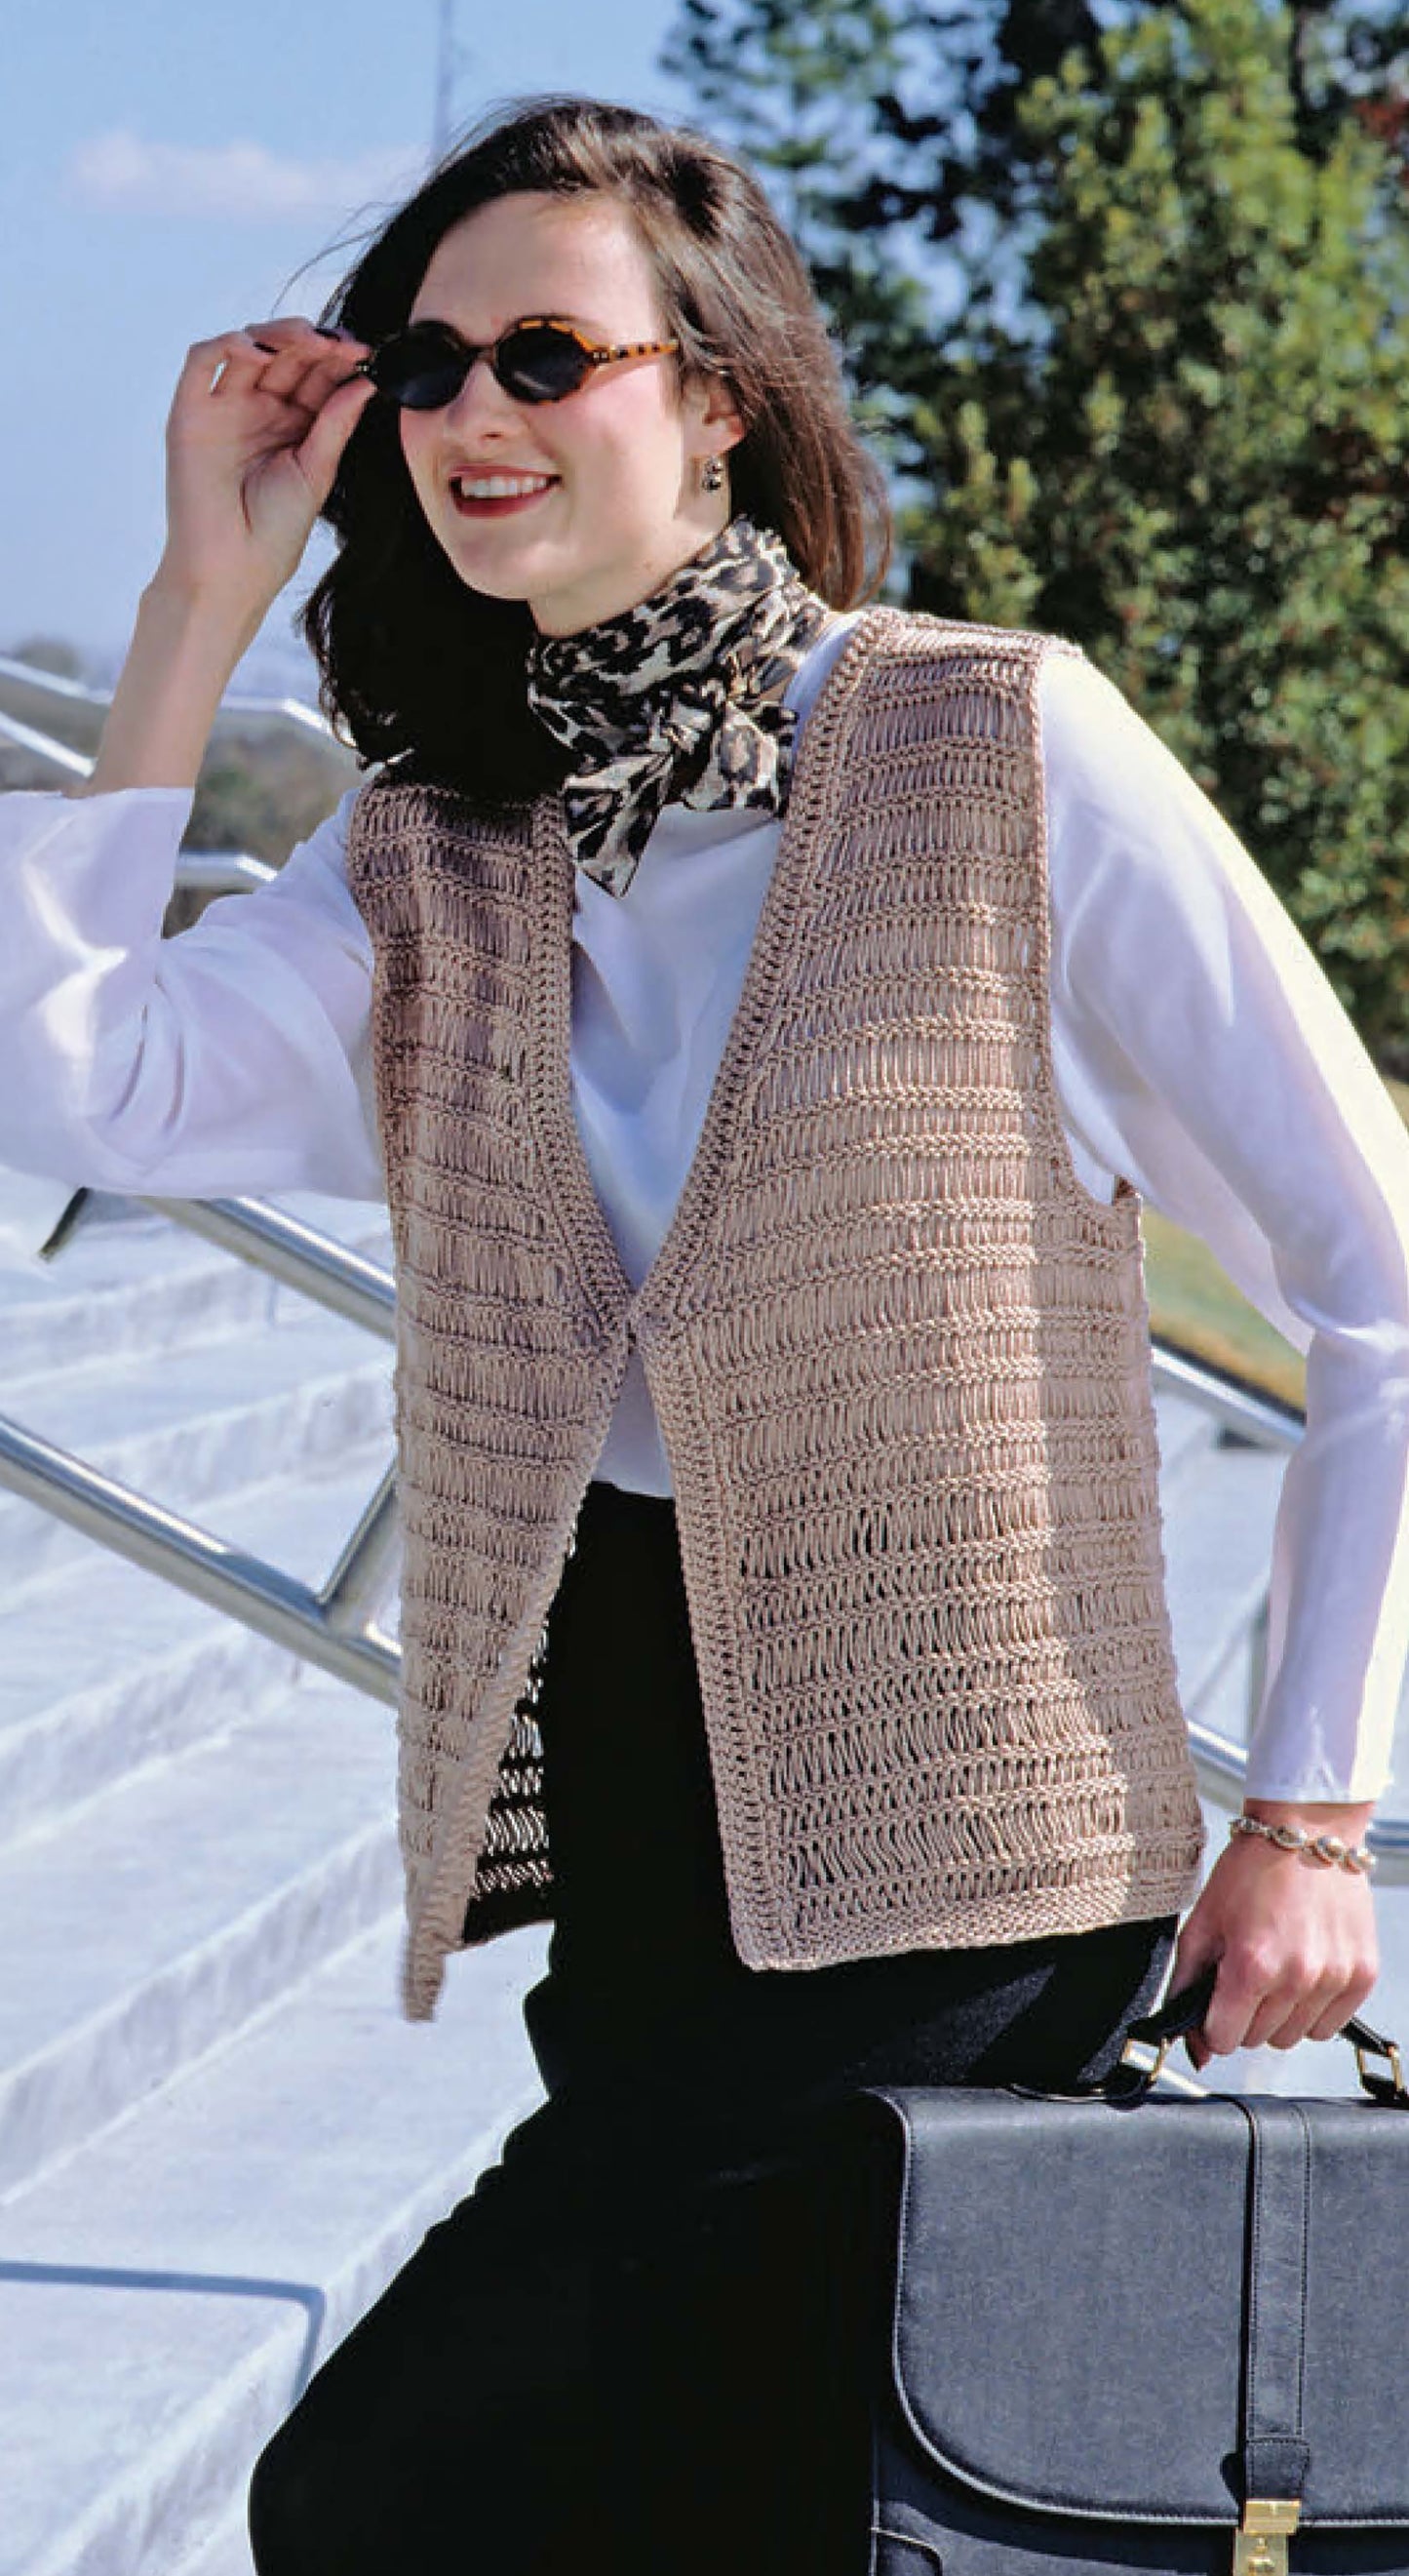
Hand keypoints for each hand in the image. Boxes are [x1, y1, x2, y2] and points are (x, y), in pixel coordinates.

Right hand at [154, 316, 375, 629]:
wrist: (232, 570)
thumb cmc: (273, 533)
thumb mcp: (317, 471)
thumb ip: (336, 423)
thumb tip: (366, 380)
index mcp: (292, 424)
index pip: (316, 374)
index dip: (340, 358)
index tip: (369, 354)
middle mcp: (258, 409)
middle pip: (286, 354)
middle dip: (316, 342)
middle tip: (345, 345)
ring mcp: (224, 407)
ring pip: (249, 347)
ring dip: (280, 335)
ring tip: (312, 343)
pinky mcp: (191, 412)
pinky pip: (203, 361)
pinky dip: (228, 345)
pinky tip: (260, 351)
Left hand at [1168, 1800, 1378, 2070]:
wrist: (1307, 1833)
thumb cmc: (1250, 1871)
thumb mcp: (1201, 1922)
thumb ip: (1187, 1984)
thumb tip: (1191, 2045)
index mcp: (1251, 1965)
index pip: (1223, 2040)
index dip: (1213, 2023)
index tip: (1217, 2002)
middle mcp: (1297, 1977)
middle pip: (1258, 2039)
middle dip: (1245, 2014)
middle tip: (1248, 1971)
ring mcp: (1334, 1978)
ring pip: (1294, 2037)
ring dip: (1280, 2013)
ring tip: (1278, 1966)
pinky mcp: (1362, 1975)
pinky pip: (1330, 2025)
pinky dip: (1313, 2008)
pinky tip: (1305, 1970)